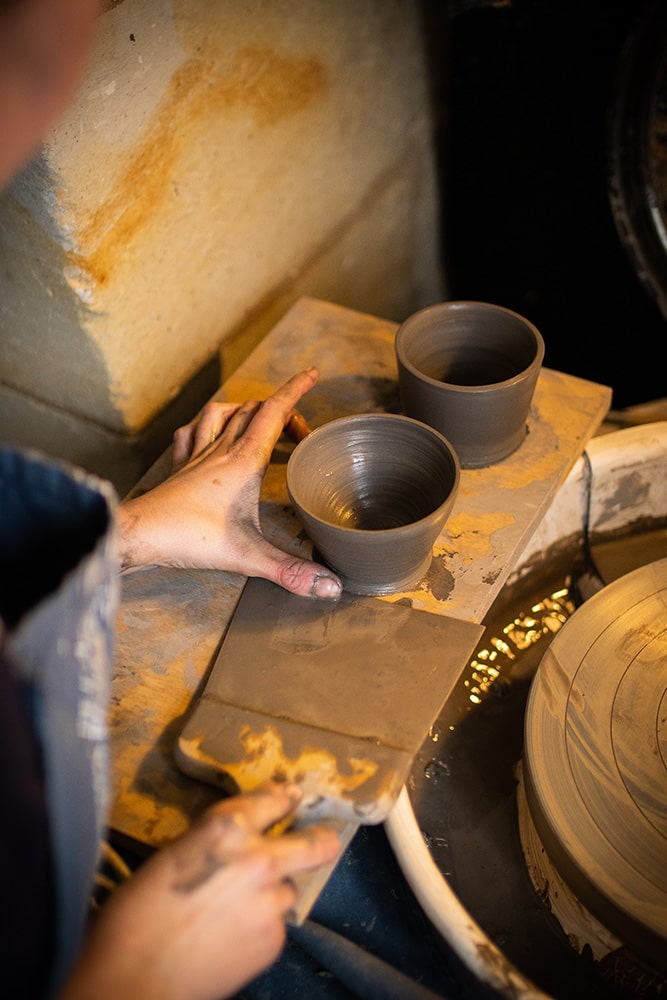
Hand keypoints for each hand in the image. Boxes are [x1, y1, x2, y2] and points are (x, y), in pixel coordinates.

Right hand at [59, 784, 340, 999]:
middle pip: (316, 843)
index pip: (272, 801)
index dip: (282, 798)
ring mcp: (270, 902)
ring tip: (237, 909)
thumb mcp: (174, 854)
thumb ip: (216, 839)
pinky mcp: (273, 939)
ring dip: (272, 893)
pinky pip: (274, 924)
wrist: (133, 979)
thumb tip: (241, 835)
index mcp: (227, 828)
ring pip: (289, 889)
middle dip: (322, 838)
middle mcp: (258, 859)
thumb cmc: (137, 915)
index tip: (289, 798)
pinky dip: (259, 927)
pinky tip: (230, 936)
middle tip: (320, 838)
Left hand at [116, 368, 341, 598]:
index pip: (274, 413)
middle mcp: (220, 451)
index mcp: (242, 461)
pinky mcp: (178, 470)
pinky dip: (204, 428)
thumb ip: (290, 570)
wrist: (137, 535)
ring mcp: (195, 458)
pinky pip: (190, 435)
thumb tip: (330, 587)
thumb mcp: (247, 556)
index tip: (313, 374)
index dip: (296, 390)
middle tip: (299, 431)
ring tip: (257, 421)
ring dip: (243, 410)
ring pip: (221, 414)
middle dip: (281, 410)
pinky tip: (207, 436)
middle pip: (253, 411)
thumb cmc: (186, 537)